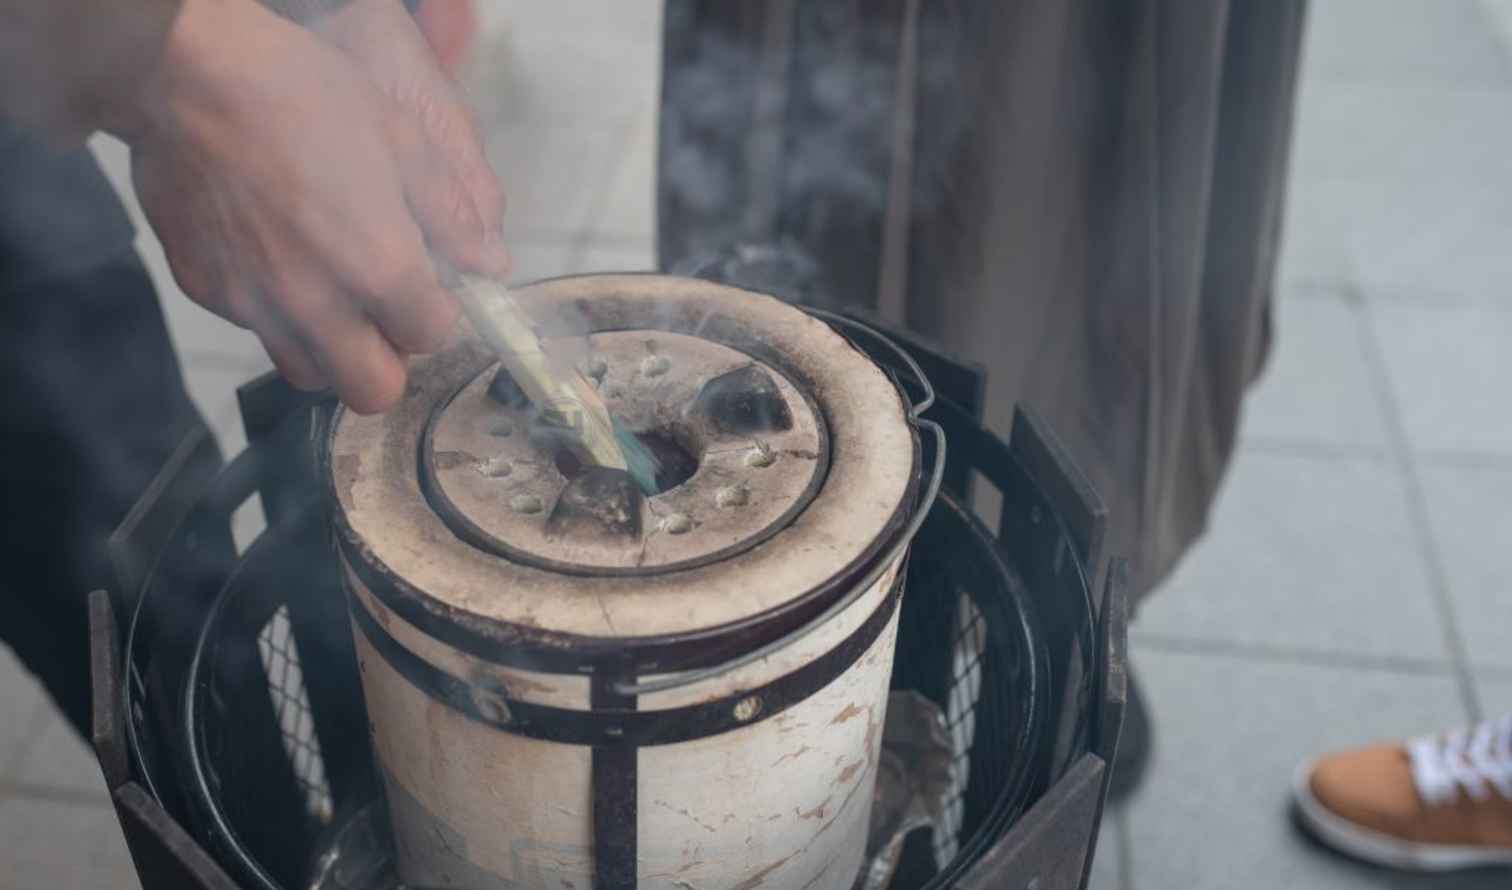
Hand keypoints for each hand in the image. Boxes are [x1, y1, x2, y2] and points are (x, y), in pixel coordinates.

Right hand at [120, 0, 506, 412]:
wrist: (184, 75)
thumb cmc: (307, 96)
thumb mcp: (403, 142)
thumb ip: (452, 216)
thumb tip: (490, 265)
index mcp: (380, 270)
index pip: (432, 337)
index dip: (438, 313)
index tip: (430, 286)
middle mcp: (317, 306)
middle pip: (372, 391)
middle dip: (390, 361)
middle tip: (386, 315)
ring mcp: (255, 306)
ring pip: (309, 373)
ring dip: (332, 352)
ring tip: (333, 297)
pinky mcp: (206, 292)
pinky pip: (255, 330)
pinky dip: (275, 314)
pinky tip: (274, 260)